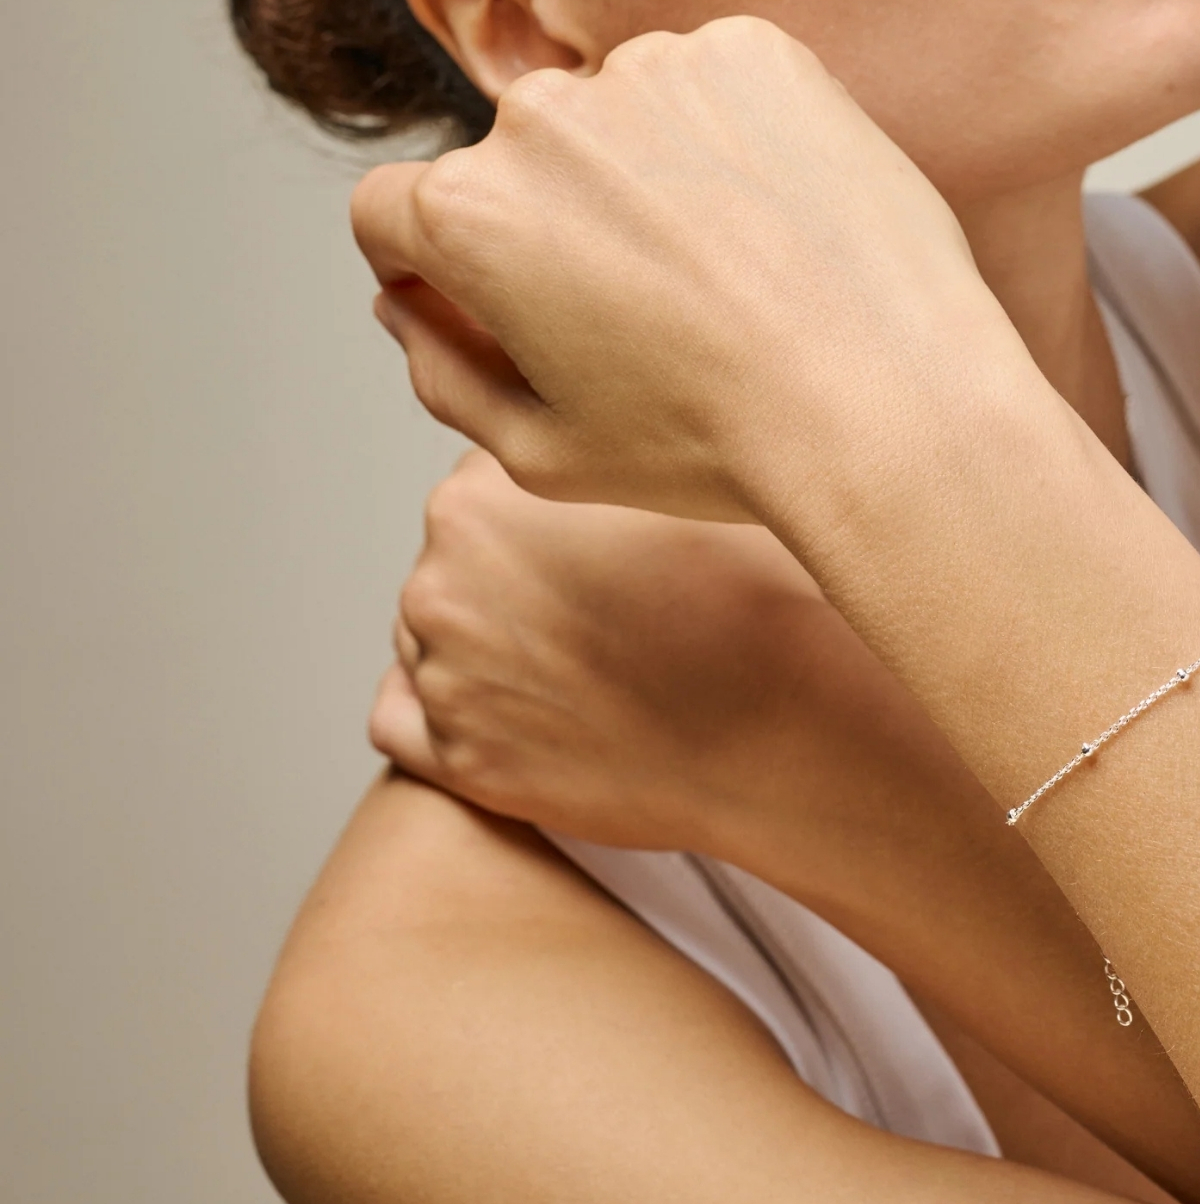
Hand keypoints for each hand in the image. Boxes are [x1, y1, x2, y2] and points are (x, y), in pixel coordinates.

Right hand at [350, 17, 1002, 521]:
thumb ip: (442, 371)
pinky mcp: (752, 49)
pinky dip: (734, 137)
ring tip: (734, 268)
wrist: (888, 400)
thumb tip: (406, 303)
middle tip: (651, 306)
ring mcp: (652, 68)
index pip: (394, 213)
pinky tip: (781, 220)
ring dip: (650, 172)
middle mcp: (544, 118)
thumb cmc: (715, 445)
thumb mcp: (542, 454)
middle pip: (515, 160)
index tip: (499, 305)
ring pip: (620, 116)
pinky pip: (713, 84)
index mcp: (469, 214)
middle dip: (555, 221)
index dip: (434, 268)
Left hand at [368, 449, 947, 859]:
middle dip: (513, 574)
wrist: (795, 729)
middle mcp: (443, 581)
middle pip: (455, 559)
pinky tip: (520, 704)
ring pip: (432, 634)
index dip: (548, 509)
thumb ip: (595, 453)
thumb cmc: (758, 600)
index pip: (482, 483)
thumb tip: (584, 442)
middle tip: (604, 601)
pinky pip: (400, 716)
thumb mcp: (677, 476)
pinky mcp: (459, 761)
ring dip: (486, 639)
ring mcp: (446, 677)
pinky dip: (444, 707)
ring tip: (585, 656)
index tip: (597, 537)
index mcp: (481, 494)